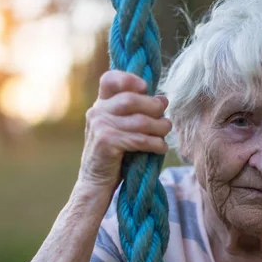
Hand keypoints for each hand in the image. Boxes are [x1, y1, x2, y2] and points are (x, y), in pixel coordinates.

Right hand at [78, 70, 170, 188]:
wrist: (95, 183)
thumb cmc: (115, 155)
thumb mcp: (122, 129)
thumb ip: (137, 113)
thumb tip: (163, 98)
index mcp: (100, 105)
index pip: (109, 79)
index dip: (129, 79)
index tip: (145, 88)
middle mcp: (97, 112)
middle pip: (132, 99)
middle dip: (154, 107)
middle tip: (165, 118)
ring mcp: (100, 126)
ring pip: (140, 120)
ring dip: (160, 127)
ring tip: (166, 132)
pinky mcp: (107, 142)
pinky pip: (140, 139)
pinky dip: (155, 143)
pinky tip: (161, 148)